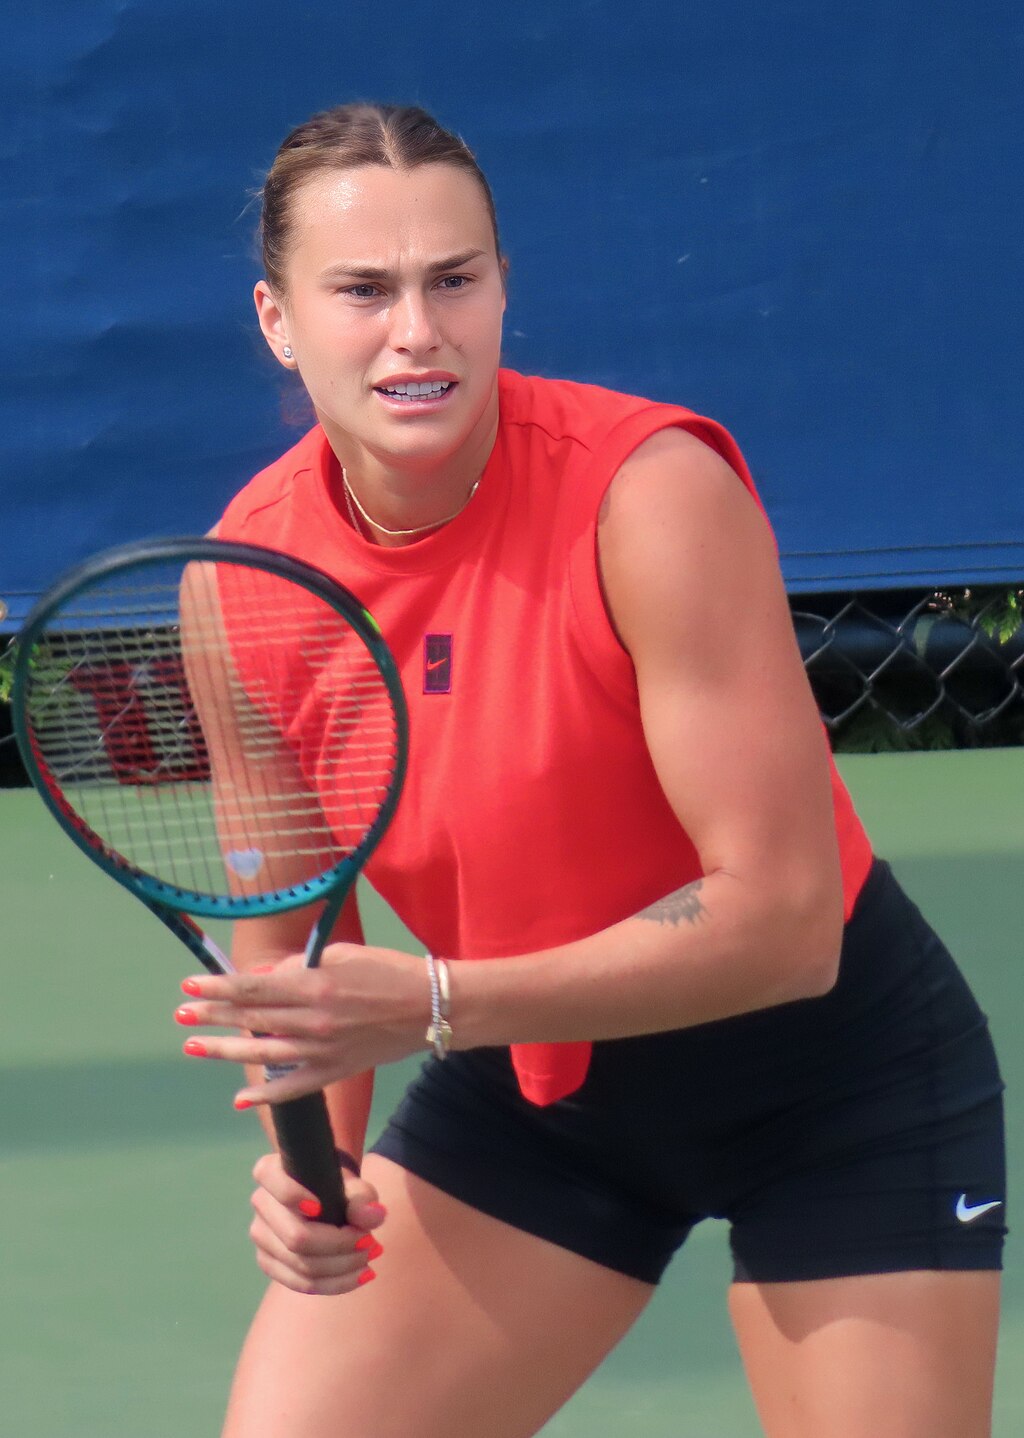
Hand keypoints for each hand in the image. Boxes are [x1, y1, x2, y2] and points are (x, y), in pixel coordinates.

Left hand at [174, 945, 429, 1102]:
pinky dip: (266, 1096)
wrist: (431, 1007)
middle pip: (251, 1019)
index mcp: (315, 986)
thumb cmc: (389, 970)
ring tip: (194, 1047)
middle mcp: (313, 1021)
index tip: (189, 986)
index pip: (254, 988)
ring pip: (263, 1053)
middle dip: (212, 1016)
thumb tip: (266, 979)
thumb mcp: (343, 955)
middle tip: (180, 1015)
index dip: (218, 988)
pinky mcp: (336, 1071)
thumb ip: (301, 967)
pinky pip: (294, 1087)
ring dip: (226, 1050)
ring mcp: (323, 1050)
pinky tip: (240, 1099)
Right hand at [248, 1151, 386, 1295]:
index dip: (292, 1196)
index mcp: (270, 1171)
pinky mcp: (269, 1263)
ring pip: (300, 1265)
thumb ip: (363, 1197)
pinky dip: (335, 1283)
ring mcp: (261, 1237)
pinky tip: (361, 1275)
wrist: (325, 1199)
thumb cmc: (336, 1186)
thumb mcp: (354, 1185)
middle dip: (339, 1245)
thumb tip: (374, 1216)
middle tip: (371, 1242)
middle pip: (296, 1238)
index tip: (320, 1207)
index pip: (272, 1182)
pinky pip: (300, 1283)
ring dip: (342, 1267)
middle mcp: (260, 1203)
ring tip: (370, 1257)